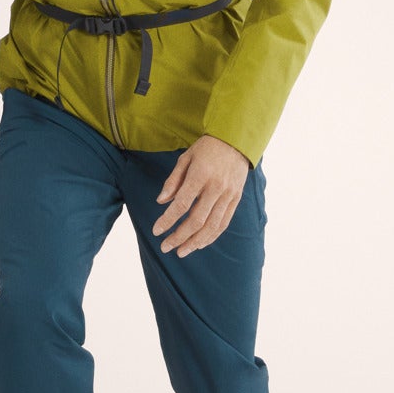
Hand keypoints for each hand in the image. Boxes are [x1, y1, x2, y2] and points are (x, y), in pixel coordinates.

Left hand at [152, 135, 250, 256]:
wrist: (237, 141)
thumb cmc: (207, 148)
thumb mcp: (185, 158)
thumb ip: (173, 181)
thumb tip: (161, 202)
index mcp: (200, 175)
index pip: (182, 204)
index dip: (168, 220)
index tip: (156, 231)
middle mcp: (216, 188)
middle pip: (196, 220)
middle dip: (179, 237)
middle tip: (165, 247)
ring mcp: (228, 195)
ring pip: (211, 226)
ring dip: (195, 242)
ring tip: (181, 251)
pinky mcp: (236, 199)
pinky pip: (224, 223)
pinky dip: (211, 236)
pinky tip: (199, 243)